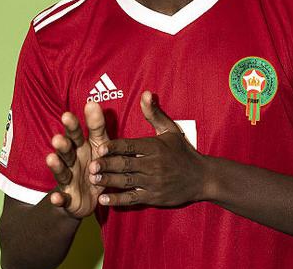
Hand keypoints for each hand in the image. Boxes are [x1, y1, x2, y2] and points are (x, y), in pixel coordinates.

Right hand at [45, 101, 109, 217]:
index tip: (67, 115)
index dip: (72, 126)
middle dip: (62, 145)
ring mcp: (68, 179)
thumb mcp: (100, 145)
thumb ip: (97, 126)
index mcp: (80, 147)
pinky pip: (63, 200)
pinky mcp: (67, 198)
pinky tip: (56, 198)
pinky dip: (59, 200)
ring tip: (51, 160)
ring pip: (61, 172)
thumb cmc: (95, 165)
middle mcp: (71, 161)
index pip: (76, 134)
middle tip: (58, 138)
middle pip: (66, 151)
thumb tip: (93, 101)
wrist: (88, 198)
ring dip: (56, 166)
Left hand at [89, 90, 207, 206]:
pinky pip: (133, 198)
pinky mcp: (154, 197)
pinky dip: (118, 200)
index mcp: (155, 147)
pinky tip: (103, 199)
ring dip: (109, 181)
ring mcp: (154, 182)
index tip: (100, 147)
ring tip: (93, 180)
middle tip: (90, 166)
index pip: (131, 146)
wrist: (202, 178)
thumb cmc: (183, 151)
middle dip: (108, 165)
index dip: (115, 147)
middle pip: (126, 164)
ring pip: (127, 181)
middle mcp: (153, 165)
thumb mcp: (170, 130)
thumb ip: (154, 113)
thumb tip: (145, 93)